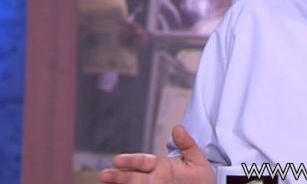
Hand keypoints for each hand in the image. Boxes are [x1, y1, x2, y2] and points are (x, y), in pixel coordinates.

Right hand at [99, 125, 214, 183]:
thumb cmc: (202, 179)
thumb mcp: (197, 160)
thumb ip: (187, 145)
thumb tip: (178, 127)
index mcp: (162, 167)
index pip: (143, 162)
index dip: (131, 161)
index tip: (117, 159)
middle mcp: (154, 179)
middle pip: (133, 177)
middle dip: (119, 176)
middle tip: (104, 175)